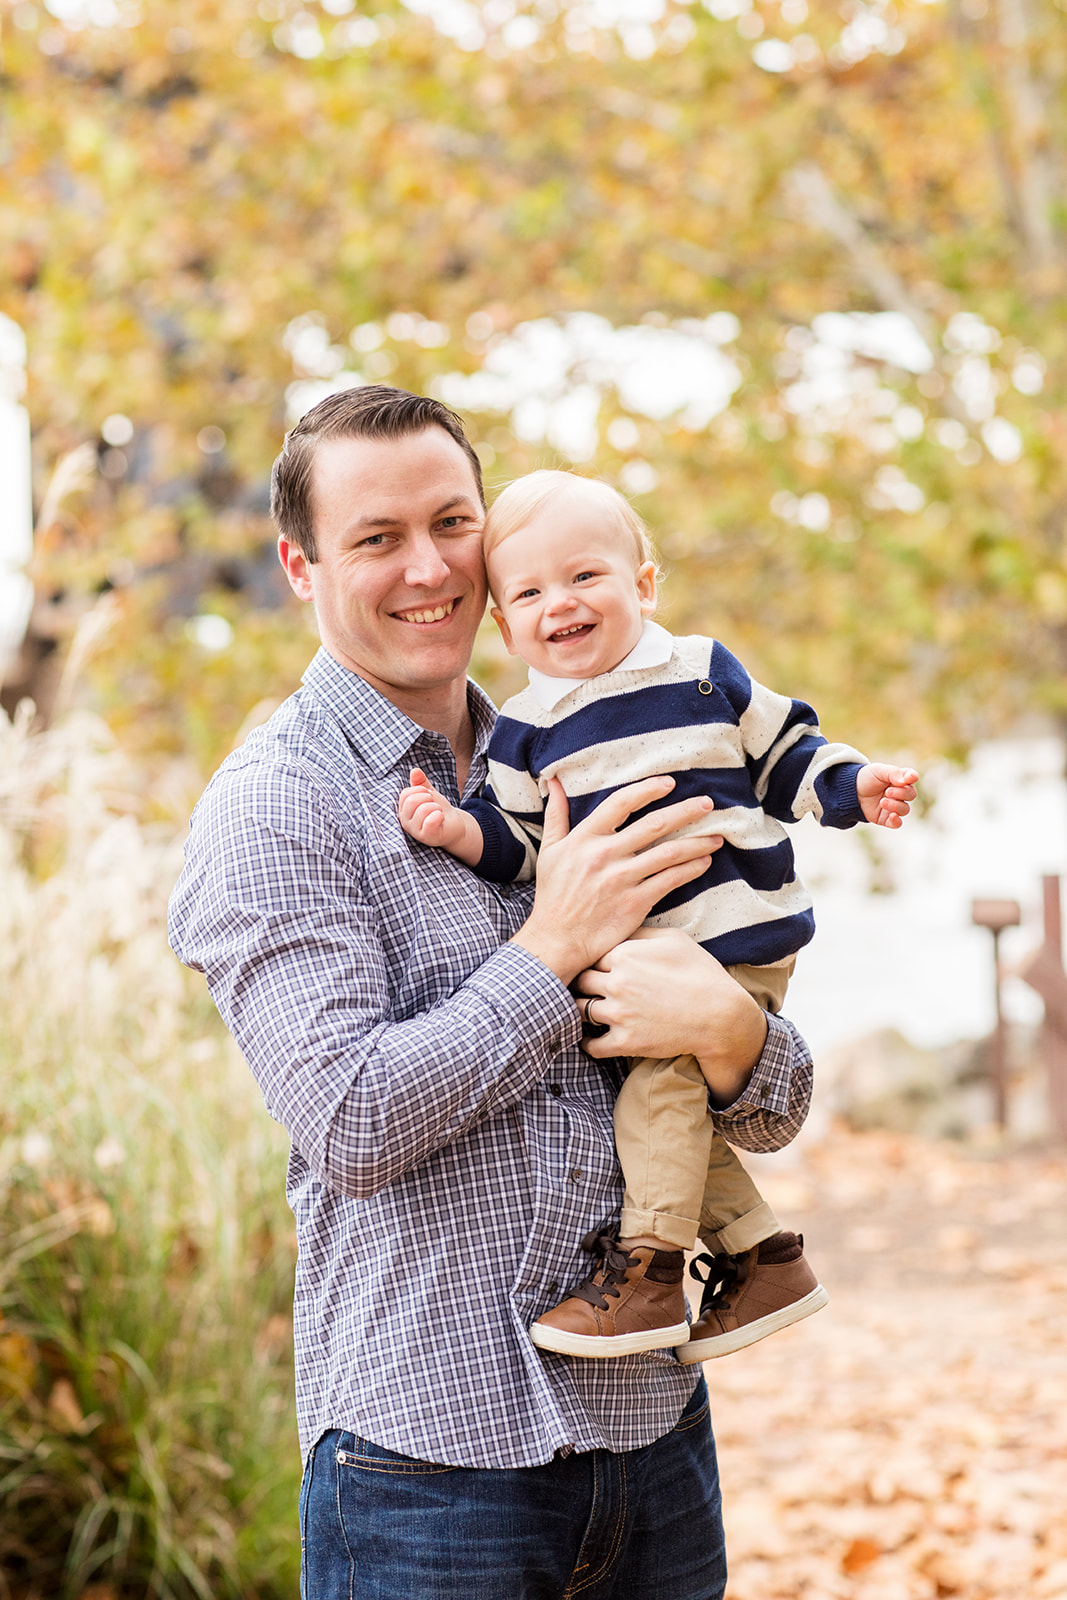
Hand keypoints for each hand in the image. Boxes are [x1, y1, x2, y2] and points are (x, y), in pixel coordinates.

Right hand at [398, 767, 483, 866]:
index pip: (406, 794)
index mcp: (404, 810)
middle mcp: (406, 822)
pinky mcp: (427, 837)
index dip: (421, 790)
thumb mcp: (429, 793)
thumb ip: (421, 782)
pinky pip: (430, 822)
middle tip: (434, 804)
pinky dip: (438, 816)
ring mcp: (415, 831)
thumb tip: (415, 770)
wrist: (453, 825)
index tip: (429, 796)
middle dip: (428, 798)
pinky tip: (440, 818)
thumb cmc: (438, 809)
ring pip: (423, 810)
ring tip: (438, 812)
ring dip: (436, 807)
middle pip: (412, 801)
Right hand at [510, 777, 722, 983]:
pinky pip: (670, 881)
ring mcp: (622, 879)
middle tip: (707, 804)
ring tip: (716, 836)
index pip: (621, 803)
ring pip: (669, 853)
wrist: (557, 940)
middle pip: (654, 825)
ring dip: (697, 843)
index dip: (647, 790)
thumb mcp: (549, 850)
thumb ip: (556, 814)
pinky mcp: (635, 903)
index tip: (669, 783)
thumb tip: (556, 782)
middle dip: (686, 812)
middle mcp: (605, 855)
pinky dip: (690, 869)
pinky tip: (704, 862)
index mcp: (585, 838)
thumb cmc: (553, 895)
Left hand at [575, 929, 767, 1104]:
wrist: (720, 1016)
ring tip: (583, 1009)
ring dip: (580, 1009)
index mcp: (624, 954)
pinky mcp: (625, 1041)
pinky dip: (588, 1043)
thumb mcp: (674, 939)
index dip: (592, 960)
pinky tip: (591, 1038)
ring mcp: (619, 1013)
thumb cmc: (701, 973)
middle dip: (581, 983)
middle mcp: (616, 983)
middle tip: (581, 987)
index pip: (590, 954)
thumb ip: (640, 933)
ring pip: (579, 1010)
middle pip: (580, 980)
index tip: (594, 966)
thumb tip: (620, 928)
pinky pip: (592, 1045)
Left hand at [856, 763, 918, 828]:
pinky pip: (897, 823)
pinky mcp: (886, 818)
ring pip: (905, 809)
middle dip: (901, 793)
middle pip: (911, 794)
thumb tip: (906, 780)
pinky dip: (896, 821)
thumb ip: (893, 773)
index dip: (912, 777)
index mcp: (900, 779)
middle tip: (887, 791)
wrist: (850, 791)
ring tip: (882, 801)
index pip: (912, 778)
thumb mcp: (878, 770)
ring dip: (895, 805)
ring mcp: (894, 806)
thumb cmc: (866, 779)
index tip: (909, 778)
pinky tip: (892, 816)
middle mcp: (900, 793)